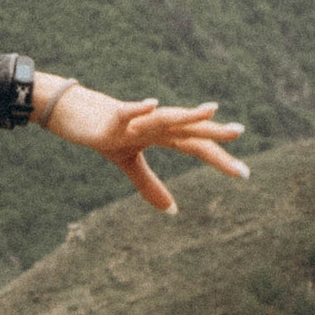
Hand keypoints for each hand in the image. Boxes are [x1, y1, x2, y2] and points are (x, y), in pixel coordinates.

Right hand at [34, 73, 247, 213]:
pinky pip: (127, 112)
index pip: (195, 146)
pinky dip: (138, 108)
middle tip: (239, 132)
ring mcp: (134, 120)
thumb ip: (150, 184)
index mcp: (161, 135)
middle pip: (187, 129)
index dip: (218, 158)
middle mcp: (153, 125)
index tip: (244, 174)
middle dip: (213, 133)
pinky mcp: (111, 118)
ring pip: (164, 117)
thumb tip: (173, 211)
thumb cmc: (102, 134)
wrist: (70, 110)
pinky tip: (152, 103)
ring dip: (186, 114)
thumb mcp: (127, 163)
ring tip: (211, 111)